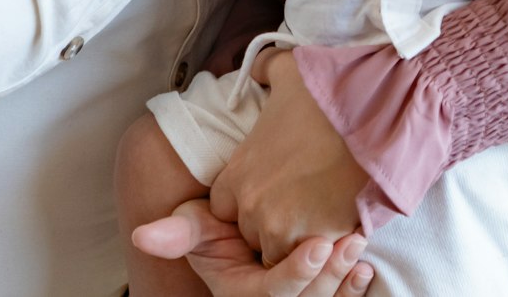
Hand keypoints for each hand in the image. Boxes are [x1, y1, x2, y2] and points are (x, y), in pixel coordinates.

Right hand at [137, 198, 372, 296]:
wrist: (239, 219)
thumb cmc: (218, 218)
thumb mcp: (197, 222)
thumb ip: (177, 232)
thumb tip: (142, 236)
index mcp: (238, 294)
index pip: (269, 294)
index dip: (294, 274)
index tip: (318, 245)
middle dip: (327, 277)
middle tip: (350, 242)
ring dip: (343, 280)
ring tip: (359, 243)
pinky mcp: (314, 293)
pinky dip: (353, 286)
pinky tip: (364, 267)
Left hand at [210, 52, 368, 267]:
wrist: (376, 119)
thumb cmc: (330, 94)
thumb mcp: (289, 69)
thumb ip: (263, 68)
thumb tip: (257, 69)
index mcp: (240, 171)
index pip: (222, 204)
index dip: (245, 196)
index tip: (269, 185)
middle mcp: (253, 205)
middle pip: (248, 231)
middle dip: (268, 219)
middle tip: (297, 197)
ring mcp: (283, 228)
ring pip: (276, 250)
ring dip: (292, 237)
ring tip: (317, 210)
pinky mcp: (315, 243)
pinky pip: (308, 259)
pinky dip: (318, 247)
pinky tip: (334, 221)